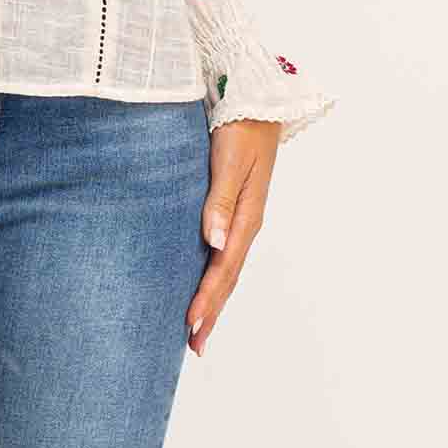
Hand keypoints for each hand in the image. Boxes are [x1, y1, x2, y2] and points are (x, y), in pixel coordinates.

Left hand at [185, 118, 282, 356]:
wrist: (257, 100)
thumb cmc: (241, 127)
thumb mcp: (230, 161)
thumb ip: (221, 200)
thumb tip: (214, 241)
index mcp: (247, 216)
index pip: (224, 267)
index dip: (207, 298)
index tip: (190, 325)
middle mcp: (245, 222)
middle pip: (227, 276)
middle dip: (211, 310)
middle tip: (194, 347)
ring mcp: (240, 216)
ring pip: (225, 266)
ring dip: (212, 297)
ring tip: (196, 327)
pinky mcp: (231, 205)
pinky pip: (221, 249)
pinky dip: (212, 272)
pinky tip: (201, 280)